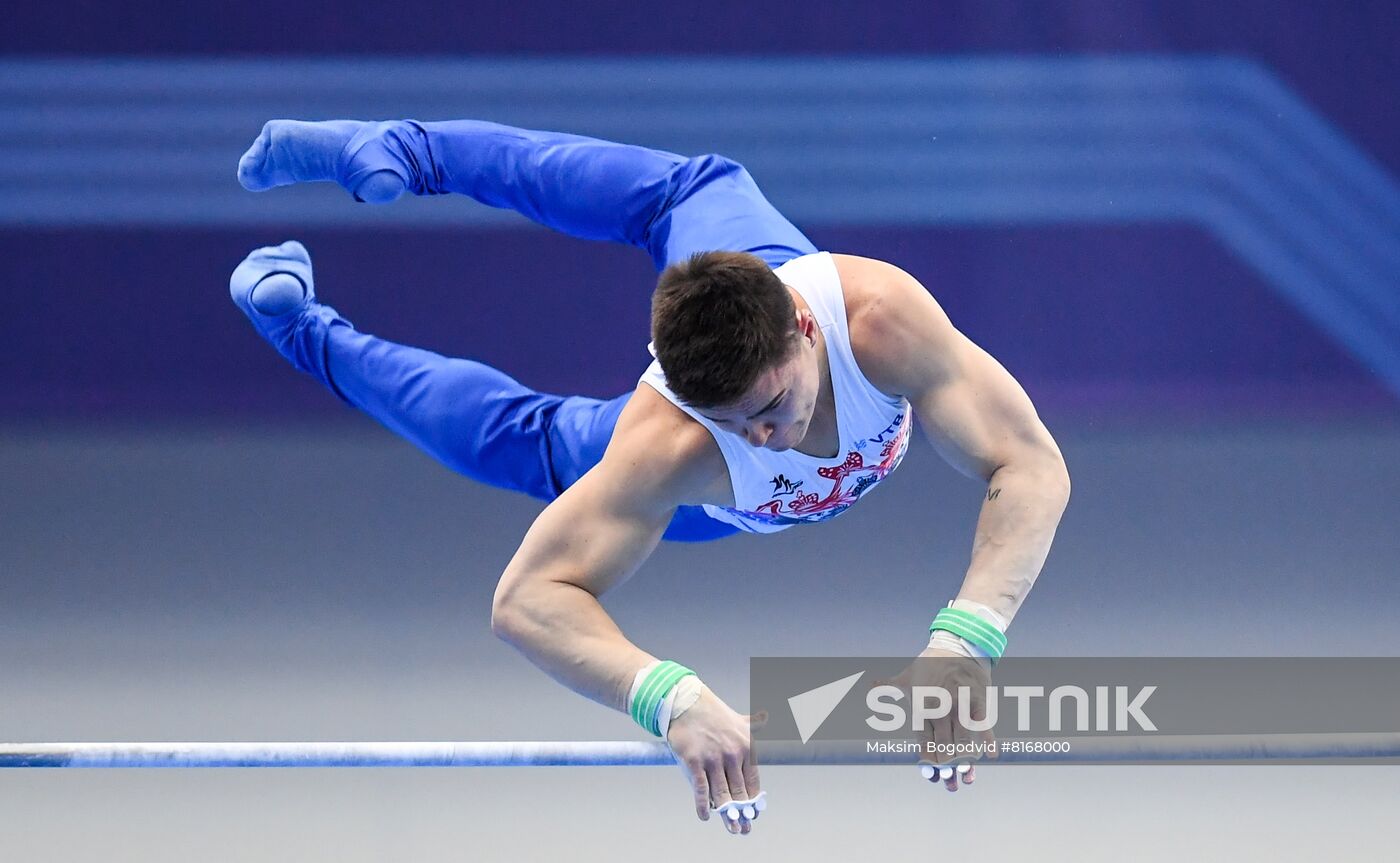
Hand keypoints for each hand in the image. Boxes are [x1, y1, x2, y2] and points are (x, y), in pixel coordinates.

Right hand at [665, 687, 765, 834]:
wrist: (687, 703)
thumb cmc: (714, 714)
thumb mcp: (739, 719)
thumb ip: (754, 723)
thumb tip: (767, 717)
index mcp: (746, 747)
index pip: (752, 781)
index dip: (753, 801)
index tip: (753, 814)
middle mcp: (732, 754)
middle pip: (739, 792)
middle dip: (742, 813)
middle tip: (744, 829)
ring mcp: (713, 759)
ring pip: (721, 794)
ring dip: (726, 815)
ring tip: (731, 828)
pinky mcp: (694, 762)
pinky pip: (701, 790)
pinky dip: (703, 806)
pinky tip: (706, 816)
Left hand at [874, 648, 995, 791]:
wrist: (956, 643)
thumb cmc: (930, 663)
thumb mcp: (908, 676)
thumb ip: (890, 685)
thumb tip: (870, 685)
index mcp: (921, 705)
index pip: (923, 737)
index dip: (927, 755)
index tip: (930, 771)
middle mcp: (939, 706)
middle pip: (943, 741)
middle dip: (946, 763)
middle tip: (949, 779)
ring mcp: (959, 702)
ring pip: (962, 735)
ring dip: (964, 756)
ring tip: (965, 773)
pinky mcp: (977, 697)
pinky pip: (982, 721)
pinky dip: (986, 737)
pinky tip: (990, 754)